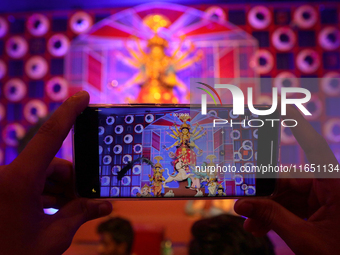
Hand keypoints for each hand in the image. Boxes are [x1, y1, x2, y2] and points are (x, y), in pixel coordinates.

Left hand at [0, 91, 111, 254]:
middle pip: (52, 165)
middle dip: (73, 181)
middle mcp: (8, 175)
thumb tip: (105, 206)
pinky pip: (30, 184)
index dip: (69, 113)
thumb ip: (80, 214)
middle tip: (87, 201)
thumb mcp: (53, 237)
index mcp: (18, 181)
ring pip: (42, 175)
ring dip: (60, 191)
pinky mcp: (3, 190)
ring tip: (70, 213)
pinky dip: (46, 195)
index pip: (50, 136)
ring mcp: (4, 183)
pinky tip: (55, 212)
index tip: (82, 96)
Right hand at [234, 105, 339, 254]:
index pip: (315, 150)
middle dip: (265, 195)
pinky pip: (293, 206)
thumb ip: (272, 217)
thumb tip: (243, 205)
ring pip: (288, 195)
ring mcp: (325, 198)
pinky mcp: (321, 209)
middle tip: (243, 206)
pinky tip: (261, 225)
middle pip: (290, 179)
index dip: (299, 127)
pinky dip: (277, 215)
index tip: (285, 108)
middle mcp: (331, 187)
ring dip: (268, 209)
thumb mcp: (304, 238)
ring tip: (251, 224)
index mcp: (336, 186)